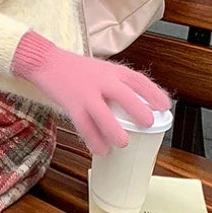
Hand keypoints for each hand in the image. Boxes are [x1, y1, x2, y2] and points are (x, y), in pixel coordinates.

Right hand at [12, 31, 170, 155]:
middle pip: (124, 94)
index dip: (154, 93)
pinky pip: (83, 124)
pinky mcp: (71, 104)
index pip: (138, 80)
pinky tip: (99, 150)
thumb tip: (134, 104)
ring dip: (113, 130)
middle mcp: (101, 80)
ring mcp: (85, 93)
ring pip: (102, 113)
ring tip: (122, 143)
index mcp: (112, 71)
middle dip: (138, 109)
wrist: (46, 62)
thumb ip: (116, 83)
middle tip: (148, 123)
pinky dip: (92, 138)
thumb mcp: (100, 69)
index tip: (165, 106)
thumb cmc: (75, 70)